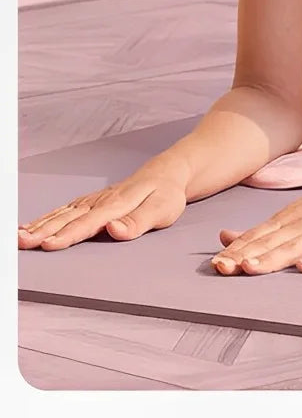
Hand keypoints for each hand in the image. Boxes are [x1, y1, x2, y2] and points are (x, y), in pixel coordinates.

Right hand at [18, 158, 191, 250]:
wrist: (168, 172)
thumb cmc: (166, 193)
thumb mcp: (162, 210)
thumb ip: (138, 222)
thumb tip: (115, 231)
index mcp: (117, 205)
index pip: (88, 223)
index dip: (67, 235)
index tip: (47, 245)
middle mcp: (101, 201)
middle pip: (68, 218)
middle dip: (43, 231)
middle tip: (20, 243)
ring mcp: (94, 200)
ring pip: (62, 213)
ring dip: (39, 225)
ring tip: (18, 238)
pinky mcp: (91, 201)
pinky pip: (64, 210)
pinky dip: (46, 218)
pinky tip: (31, 226)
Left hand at [211, 162, 301, 275]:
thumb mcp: (291, 214)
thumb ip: (261, 230)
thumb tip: (225, 237)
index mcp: (287, 220)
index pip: (257, 236)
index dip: (236, 250)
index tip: (215, 263)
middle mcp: (301, 224)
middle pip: (270, 243)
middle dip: (246, 256)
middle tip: (223, 267)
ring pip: (294, 247)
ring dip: (273, 258)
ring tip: (252, 268)